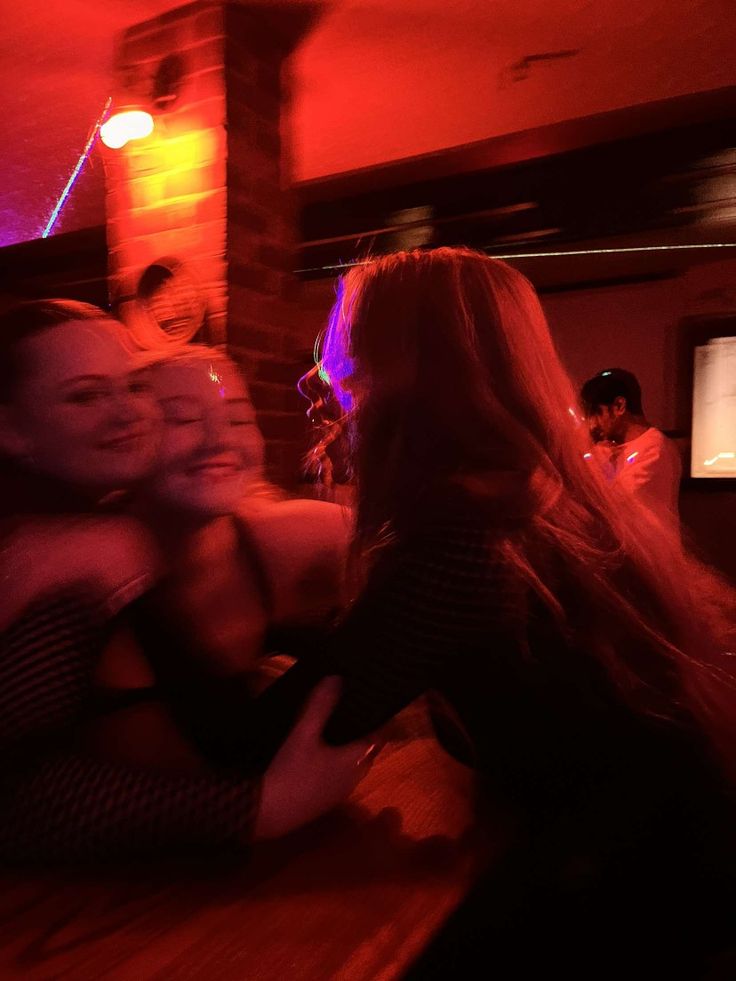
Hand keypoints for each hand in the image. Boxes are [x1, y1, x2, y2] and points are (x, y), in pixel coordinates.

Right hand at [253, 677, 378, 839]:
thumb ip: (321, 706)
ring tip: (333, 720)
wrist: (267, 814)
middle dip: (360, 728)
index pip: (379, 734)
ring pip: (351, 761)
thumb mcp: (304, 733)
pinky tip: (317, 747)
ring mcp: (340, 790)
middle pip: (365, 747)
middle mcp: (355, 776)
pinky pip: (337, 772)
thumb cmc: (292, 771)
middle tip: (348, 703)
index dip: (376, 717)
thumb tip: (338, 678)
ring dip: (345, 743)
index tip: (369, 698)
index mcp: (357, 759)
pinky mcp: (324, 799)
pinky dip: (333, 757)